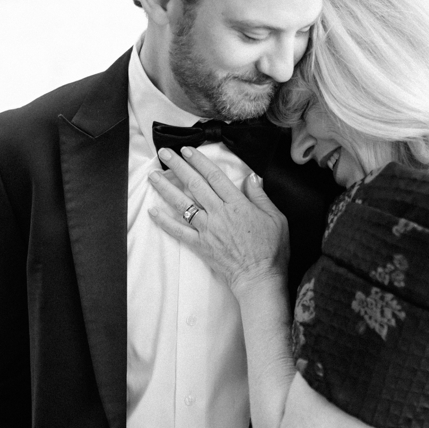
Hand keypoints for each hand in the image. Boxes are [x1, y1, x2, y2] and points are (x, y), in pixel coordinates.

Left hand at [150, 146, 288, 294]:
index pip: (214, 176)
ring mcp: (207, 229)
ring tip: (154, 175)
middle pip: (195, 184)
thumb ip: (260, 196)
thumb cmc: (271, 249)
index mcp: (237, 204)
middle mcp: (219, 213)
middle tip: (165, 153)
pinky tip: (153, 211)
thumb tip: (252, 177)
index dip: (199, 161)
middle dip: (178, 167)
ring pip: (183, 204)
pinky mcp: (200, 245)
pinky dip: (164, 221)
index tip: (188, 150)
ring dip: (166, 188)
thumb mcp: (276, 217)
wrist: (259, 277)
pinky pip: (178, 231)